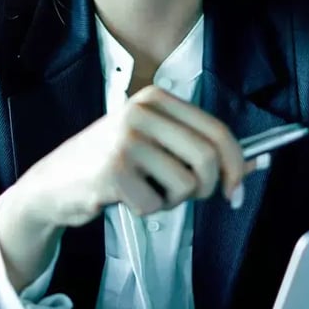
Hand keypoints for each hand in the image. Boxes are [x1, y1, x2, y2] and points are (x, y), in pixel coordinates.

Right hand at [20, 85, 256, 228]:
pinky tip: (124, 197)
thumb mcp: (155, 144)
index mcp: (155, 99)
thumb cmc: (109, 164)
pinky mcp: (113, 170)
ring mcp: (125, 139)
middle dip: (208, 188)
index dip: (237, 164)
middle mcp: (140, 113)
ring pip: (185, 185)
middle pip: (207, 158)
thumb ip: (198, 149)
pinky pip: (155, 204)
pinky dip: (146, 210)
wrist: (53, 183)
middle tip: (190, 196)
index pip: (216, 130)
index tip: (238, 190)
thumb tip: (256, 164)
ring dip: (171, 200)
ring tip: (145, 190)